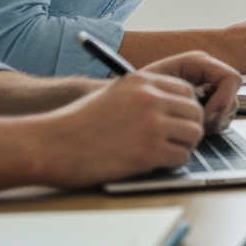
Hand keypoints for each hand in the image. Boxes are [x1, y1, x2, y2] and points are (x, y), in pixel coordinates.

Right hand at [33, 69, 206, 187]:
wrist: (50, 145)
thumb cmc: (76, 123)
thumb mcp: (113, 94)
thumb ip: (143, 95)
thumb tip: (173, 106)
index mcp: (142, 81)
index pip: (187, 91)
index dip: (185, 109)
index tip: (176, 122)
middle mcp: (150, 98)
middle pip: (195, 112)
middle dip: (188, 128)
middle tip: (175, 140)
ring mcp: (151, 124)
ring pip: (194, 134)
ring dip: (183, 146)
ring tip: (165, 152)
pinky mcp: (149, 151)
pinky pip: (182, 157)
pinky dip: (173, 163)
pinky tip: (156, 164)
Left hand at [141, 50, 241, 133]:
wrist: (120, 103)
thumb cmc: (132, 92)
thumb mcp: (153, 87)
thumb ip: (180, 93)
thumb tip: (203, 111)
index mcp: (198, 63)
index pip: (231, 79)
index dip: (223, 100)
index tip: (204, 117)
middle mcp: (208, 73)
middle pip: (233, 97)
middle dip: (217, 116)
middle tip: (198, 129)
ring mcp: (209, 90)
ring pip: (229, 110)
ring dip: (214, 123)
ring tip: (190, 129)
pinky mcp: (207, 104)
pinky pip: (221, 118)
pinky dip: (211, 127)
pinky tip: (191, 130)